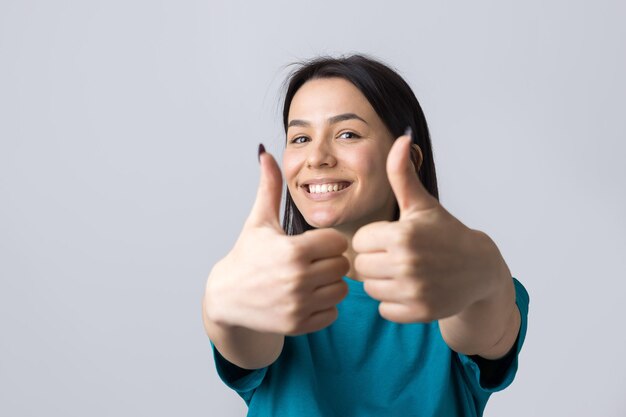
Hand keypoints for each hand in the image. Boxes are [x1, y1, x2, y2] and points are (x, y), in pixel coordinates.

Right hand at [204, 147, 349, 334]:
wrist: (227, 297)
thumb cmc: (247, 255)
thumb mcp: (259, 221)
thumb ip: (270, 187)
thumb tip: (265, 152)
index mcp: (293, 251)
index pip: (337, 242)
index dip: (326, 241)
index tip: (312, 244)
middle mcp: (297, 280)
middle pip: (342, 266)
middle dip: (330, 261)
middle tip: (312, 261)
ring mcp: (298, 305)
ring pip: (340, 290)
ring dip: (329, 284)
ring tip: (310, 278)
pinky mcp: (298, 325)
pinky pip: (333, 313)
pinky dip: (324, 306)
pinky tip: (306, 297)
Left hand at [353, 134, 501, 322]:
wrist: (479, 269)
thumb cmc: (444, 232)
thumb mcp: (422, 204)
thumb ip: (402, 174)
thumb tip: (401, 138)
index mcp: (402, 235)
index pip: (359, 241)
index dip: (374, 239)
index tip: (393, 237)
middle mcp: (407, 264)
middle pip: (361, 266)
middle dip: (375, 260)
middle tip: (397, 256)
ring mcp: (414, 291)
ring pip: (371, 289)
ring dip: (383, 282)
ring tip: (404, 271)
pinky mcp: (420, 312)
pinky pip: (385, 310)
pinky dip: (394, 302)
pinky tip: (411, 289)